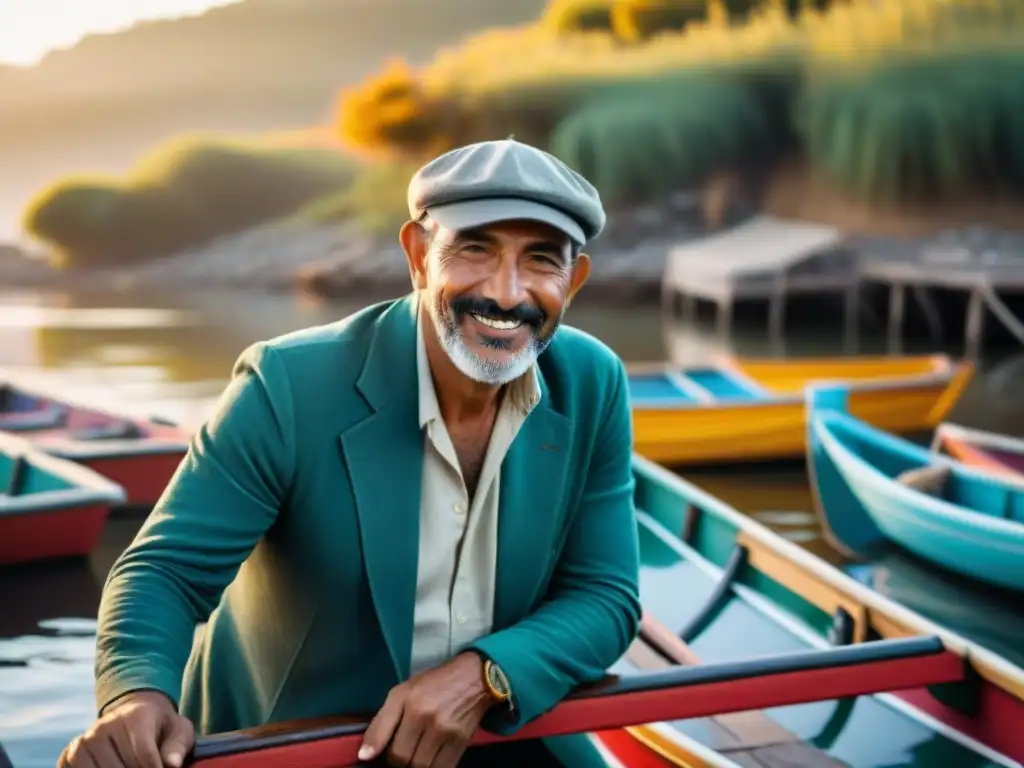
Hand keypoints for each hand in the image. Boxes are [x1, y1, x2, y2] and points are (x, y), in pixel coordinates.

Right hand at [57, 691, 194, 767]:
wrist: (132, 714)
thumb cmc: (160, 727)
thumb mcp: (178, 731)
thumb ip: (177, 748)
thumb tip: (172, 765)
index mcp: (136, 716)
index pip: (144, 755)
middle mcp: (105, 726)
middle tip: (144, 766)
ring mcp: (85, 740)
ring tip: (130, 765)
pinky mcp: (70, 754)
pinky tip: (113, 765)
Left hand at [359, 652, 492, 766]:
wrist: (474, 677)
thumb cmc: (433, 683)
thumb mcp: (402, 693)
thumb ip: (380, 724)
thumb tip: (364, 756)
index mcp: (411, 705)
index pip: (392, 749)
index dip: (385, 759)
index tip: (383, 757)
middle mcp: (428, 719)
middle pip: (406, 760)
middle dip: (400, 763)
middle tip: (401, 753)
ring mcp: (448, 732)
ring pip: (423, 767)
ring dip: (416, 766)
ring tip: (414, 756)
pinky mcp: (462, 741)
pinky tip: (430, 760)